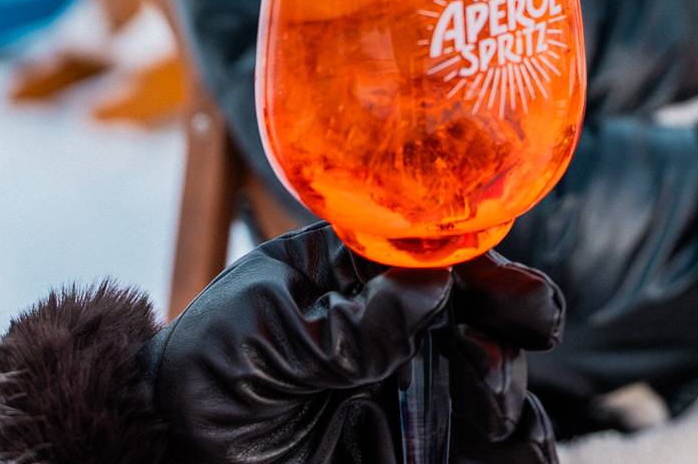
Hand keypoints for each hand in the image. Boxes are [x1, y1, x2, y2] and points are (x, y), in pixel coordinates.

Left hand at [149, 222, 561, 463]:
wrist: (174, 448)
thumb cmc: (211, 368)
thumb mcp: (265, 328)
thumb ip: (347, 319)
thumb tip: (432, 283)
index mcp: (368, 272)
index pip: (443, 253)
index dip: (487, 264)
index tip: (511, 285)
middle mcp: (405, 326)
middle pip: (489, 312)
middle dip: (518, 317)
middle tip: (516, 334)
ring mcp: (415, 389)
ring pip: (497, 381)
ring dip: (510, 385)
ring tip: (492, 398)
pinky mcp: (416, 448)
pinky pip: (487, 451)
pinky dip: (523, 450)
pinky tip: (524, 446)